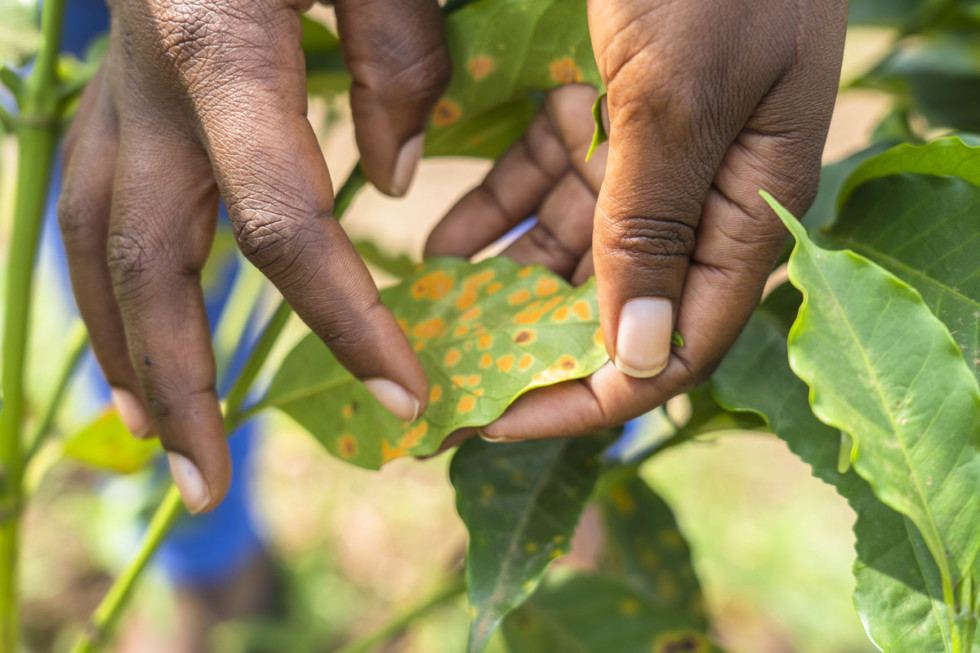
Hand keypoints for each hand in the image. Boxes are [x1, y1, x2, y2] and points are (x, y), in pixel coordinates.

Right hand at [58, 0, 448, 511]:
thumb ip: (396, 56)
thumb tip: (396, 180)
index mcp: (223, 50)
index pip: (284, 223)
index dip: (344, 319)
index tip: (405, 394)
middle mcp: (148, 91)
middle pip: (150, 266)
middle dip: (184, 384)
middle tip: (212, 489)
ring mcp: (115, 100)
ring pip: (98, 255)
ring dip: (131, 358)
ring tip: (169, 446)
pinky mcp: (113, 105)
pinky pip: (97, 220)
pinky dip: (114, 299)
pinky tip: (138, 353)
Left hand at [433, 0, 846, 440]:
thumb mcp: (675, 99)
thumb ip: (653, 230)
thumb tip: (636, 365)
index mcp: (745, 206)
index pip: (673, 343)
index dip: (589, 395)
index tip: (500, 421)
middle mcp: (703, 192)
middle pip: (618, 305)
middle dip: (536, 345)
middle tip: (450, 378)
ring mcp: (652, 150)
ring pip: (576, 249)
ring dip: (507, 283)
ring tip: (435, 314)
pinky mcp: (608, 106)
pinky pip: (550, 182)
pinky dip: (500, 212)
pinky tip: (446, 242)